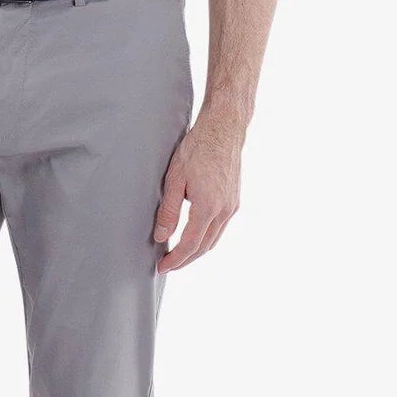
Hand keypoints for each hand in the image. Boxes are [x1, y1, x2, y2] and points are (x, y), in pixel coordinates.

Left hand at [153, 111, 243, 272]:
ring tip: (178, 255)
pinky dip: (206, 238)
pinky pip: (220, 228)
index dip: (175, 259)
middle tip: (167, 266)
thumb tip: (161, 236)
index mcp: (208, 206)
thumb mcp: (175, 178)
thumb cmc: (197, 148)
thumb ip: (168, 210)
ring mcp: (232, 206)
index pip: (190, 244)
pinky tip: (194, 236)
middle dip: (185, 260)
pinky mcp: (234, 201)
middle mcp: (224, 210)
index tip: (162, 267)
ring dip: (196, 251)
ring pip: (214, 239)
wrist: (223, 130)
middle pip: (204, 247)